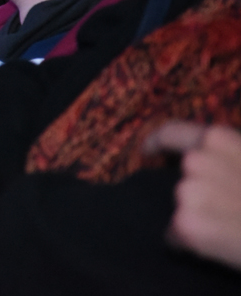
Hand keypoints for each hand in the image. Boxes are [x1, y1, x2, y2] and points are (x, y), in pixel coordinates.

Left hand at [145, 121, 240, 269]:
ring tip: (233, 228)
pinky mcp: (186, 224)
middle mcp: (198, 160)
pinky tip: (220, 246)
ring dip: (198, 218)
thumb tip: (208, 165)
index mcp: (220, 140)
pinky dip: (189, 243)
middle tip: (231, 212)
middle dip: (200, 195)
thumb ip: (232, 158)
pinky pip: (176, 236)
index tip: (148, 151)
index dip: (159, 142)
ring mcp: (189, 191)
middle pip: (183, 179)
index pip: (174, 134)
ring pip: (182, 207)